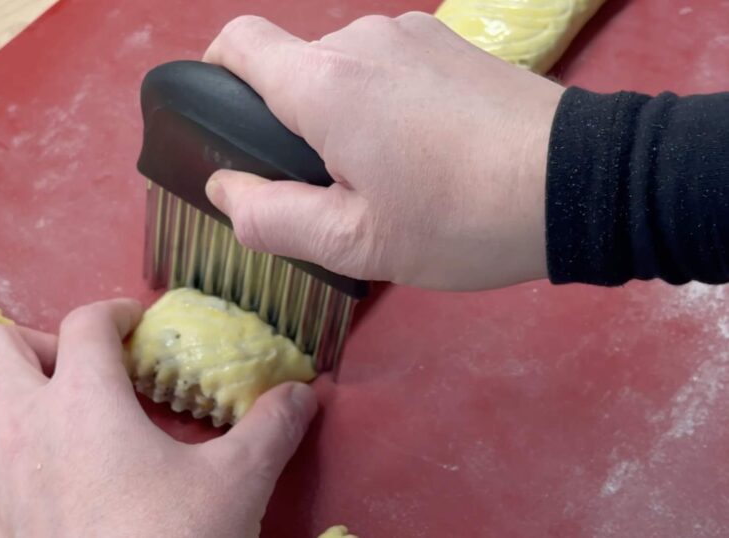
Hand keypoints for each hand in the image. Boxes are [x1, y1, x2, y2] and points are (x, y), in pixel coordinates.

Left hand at [0, 299, 316, 536]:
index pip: (86, 322)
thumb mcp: (236, 483)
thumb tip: (306, 392)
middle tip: (70, 373)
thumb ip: (270, 428)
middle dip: (31, 347)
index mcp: (85, 397)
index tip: (130, 328)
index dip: (111, 314)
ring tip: (22, 417)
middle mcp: (18, 423)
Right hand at [203, 13, 563, 290]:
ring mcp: (412, 32)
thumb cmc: (461, 219)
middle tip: (330, 188)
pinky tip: (425, 149)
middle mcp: (362, 39)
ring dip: (343, 114)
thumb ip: (270, 217)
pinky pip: (389, 65)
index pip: (236, 44)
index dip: (217, 78)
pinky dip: (384, 101)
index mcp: (324, 84)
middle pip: (293, 66)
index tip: (233, 129)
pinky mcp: (450, 40)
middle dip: (292, 121)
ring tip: (388, 175)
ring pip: (344, 68)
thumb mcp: (354, 243)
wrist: (581, 184)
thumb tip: (224, 189)